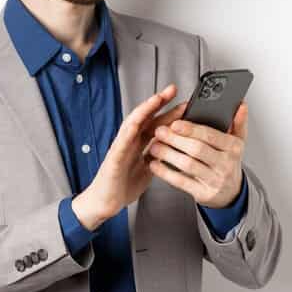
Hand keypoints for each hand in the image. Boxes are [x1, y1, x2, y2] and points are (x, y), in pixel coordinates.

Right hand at [72, 84, 188, 229]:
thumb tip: (174, 146)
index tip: (185, 103)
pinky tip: (135, 124)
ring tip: (156, 99)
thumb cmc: (123, 185)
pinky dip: (128, 132)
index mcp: (139, 144)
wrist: (105, 202)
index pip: (156, 123)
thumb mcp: (148, 168)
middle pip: (146, 118)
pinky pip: (121, 143)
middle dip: (159, 103)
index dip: (170, 112)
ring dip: (144, 110)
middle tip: (173, 89)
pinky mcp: (113, 159)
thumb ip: (158, 155)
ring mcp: (121, 148)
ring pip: (132, 124)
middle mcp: (129, 142)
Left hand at [146, 101, 248, 207]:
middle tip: (160, 131)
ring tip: (155, 146)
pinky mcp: (202, 194)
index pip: (211, 135)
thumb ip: (238, 123)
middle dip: (176, 139)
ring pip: (188, 165)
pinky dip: (166, 173)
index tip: (175, 123)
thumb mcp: (237, 142)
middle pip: (197, 149)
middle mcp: (225, 164)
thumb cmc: (228, 162)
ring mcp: (214, 181)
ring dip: (168, 154)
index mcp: (233, 148)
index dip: (192, 129)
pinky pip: (181, 182)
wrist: (231, 193)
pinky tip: (155, 164)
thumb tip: (241, 105)